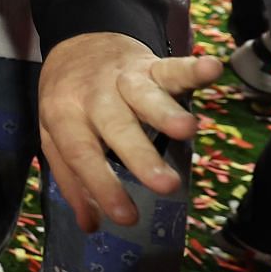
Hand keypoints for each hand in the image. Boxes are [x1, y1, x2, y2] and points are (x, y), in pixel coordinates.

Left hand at [37, 32, 223, 231]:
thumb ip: (73, 180)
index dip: (103, 185)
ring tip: (188, 129)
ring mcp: (123, 79)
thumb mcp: (57, 137)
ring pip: (144, 95)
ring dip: (165, 112)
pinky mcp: (151, 65)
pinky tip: (214, 69)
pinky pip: (172, 68)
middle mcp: (93, 96)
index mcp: (64, 116)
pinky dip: (192, 69)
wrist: (78, 46)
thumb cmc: (71, 103)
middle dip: (141, 155)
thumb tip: (91, 226)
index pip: (81, 154)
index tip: (127, 218)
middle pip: (115, 125)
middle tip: (166, 186)